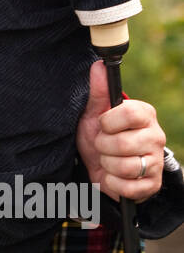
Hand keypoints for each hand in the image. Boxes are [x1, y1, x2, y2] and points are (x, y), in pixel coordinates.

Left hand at [76, 60, 165, 202]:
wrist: (102, 168)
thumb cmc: (101, 136)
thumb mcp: (95, 114)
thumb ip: (98, 91)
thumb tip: (98, 65)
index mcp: (145, 114)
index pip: (128, 113)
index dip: (108, 122)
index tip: (103, 124)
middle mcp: (156, 136)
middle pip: (123, 143)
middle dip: (103, 146)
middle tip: (103, 145)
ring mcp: (157, 161)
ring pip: (125, 167)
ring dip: (107, 165)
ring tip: (108, 160)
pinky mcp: (153, 184)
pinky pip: (128, 187)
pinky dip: (113, 183)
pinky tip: (114, 176)